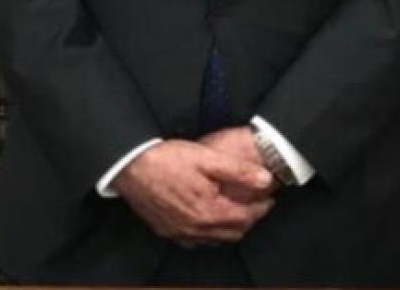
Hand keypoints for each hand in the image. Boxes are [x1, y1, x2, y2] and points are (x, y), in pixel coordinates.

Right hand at [113, 139, 273, 244]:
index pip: (245, 217)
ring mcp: (180, 232)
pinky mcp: (166, 230)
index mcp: (209, 211)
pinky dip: (207, 234)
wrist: (130, 166)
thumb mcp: (207, 158)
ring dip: (228, 228)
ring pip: (214, 240)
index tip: (269, 199)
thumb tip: (265, 180)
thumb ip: (239, 171)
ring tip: (235, 211)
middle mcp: (195, 229)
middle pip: (232, 233)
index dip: (261, 208)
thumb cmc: (167, 160)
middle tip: (256, 206)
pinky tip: (207, 220)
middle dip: (248, 220)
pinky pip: (194, 240)